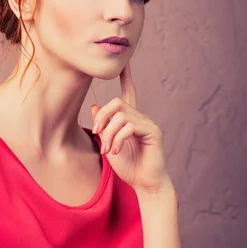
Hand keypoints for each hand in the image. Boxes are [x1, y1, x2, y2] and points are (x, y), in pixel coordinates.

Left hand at [90, 62, 172, 193]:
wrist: (145, 184)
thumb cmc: (129, 167)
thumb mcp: (109, 144)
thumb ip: (103, 126)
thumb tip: (94, 106)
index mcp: (130, 119)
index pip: (129, 93)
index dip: (126, 77)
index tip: (124, 63)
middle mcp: (140, 118)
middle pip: (117, 102)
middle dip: (102, 117)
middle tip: (98, 135)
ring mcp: (147, 124)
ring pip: (120, 115)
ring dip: (109, 133)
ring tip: (109, 149)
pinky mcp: (152, 132)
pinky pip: (129, 126)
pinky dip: (118, 139)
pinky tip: (117, 151)